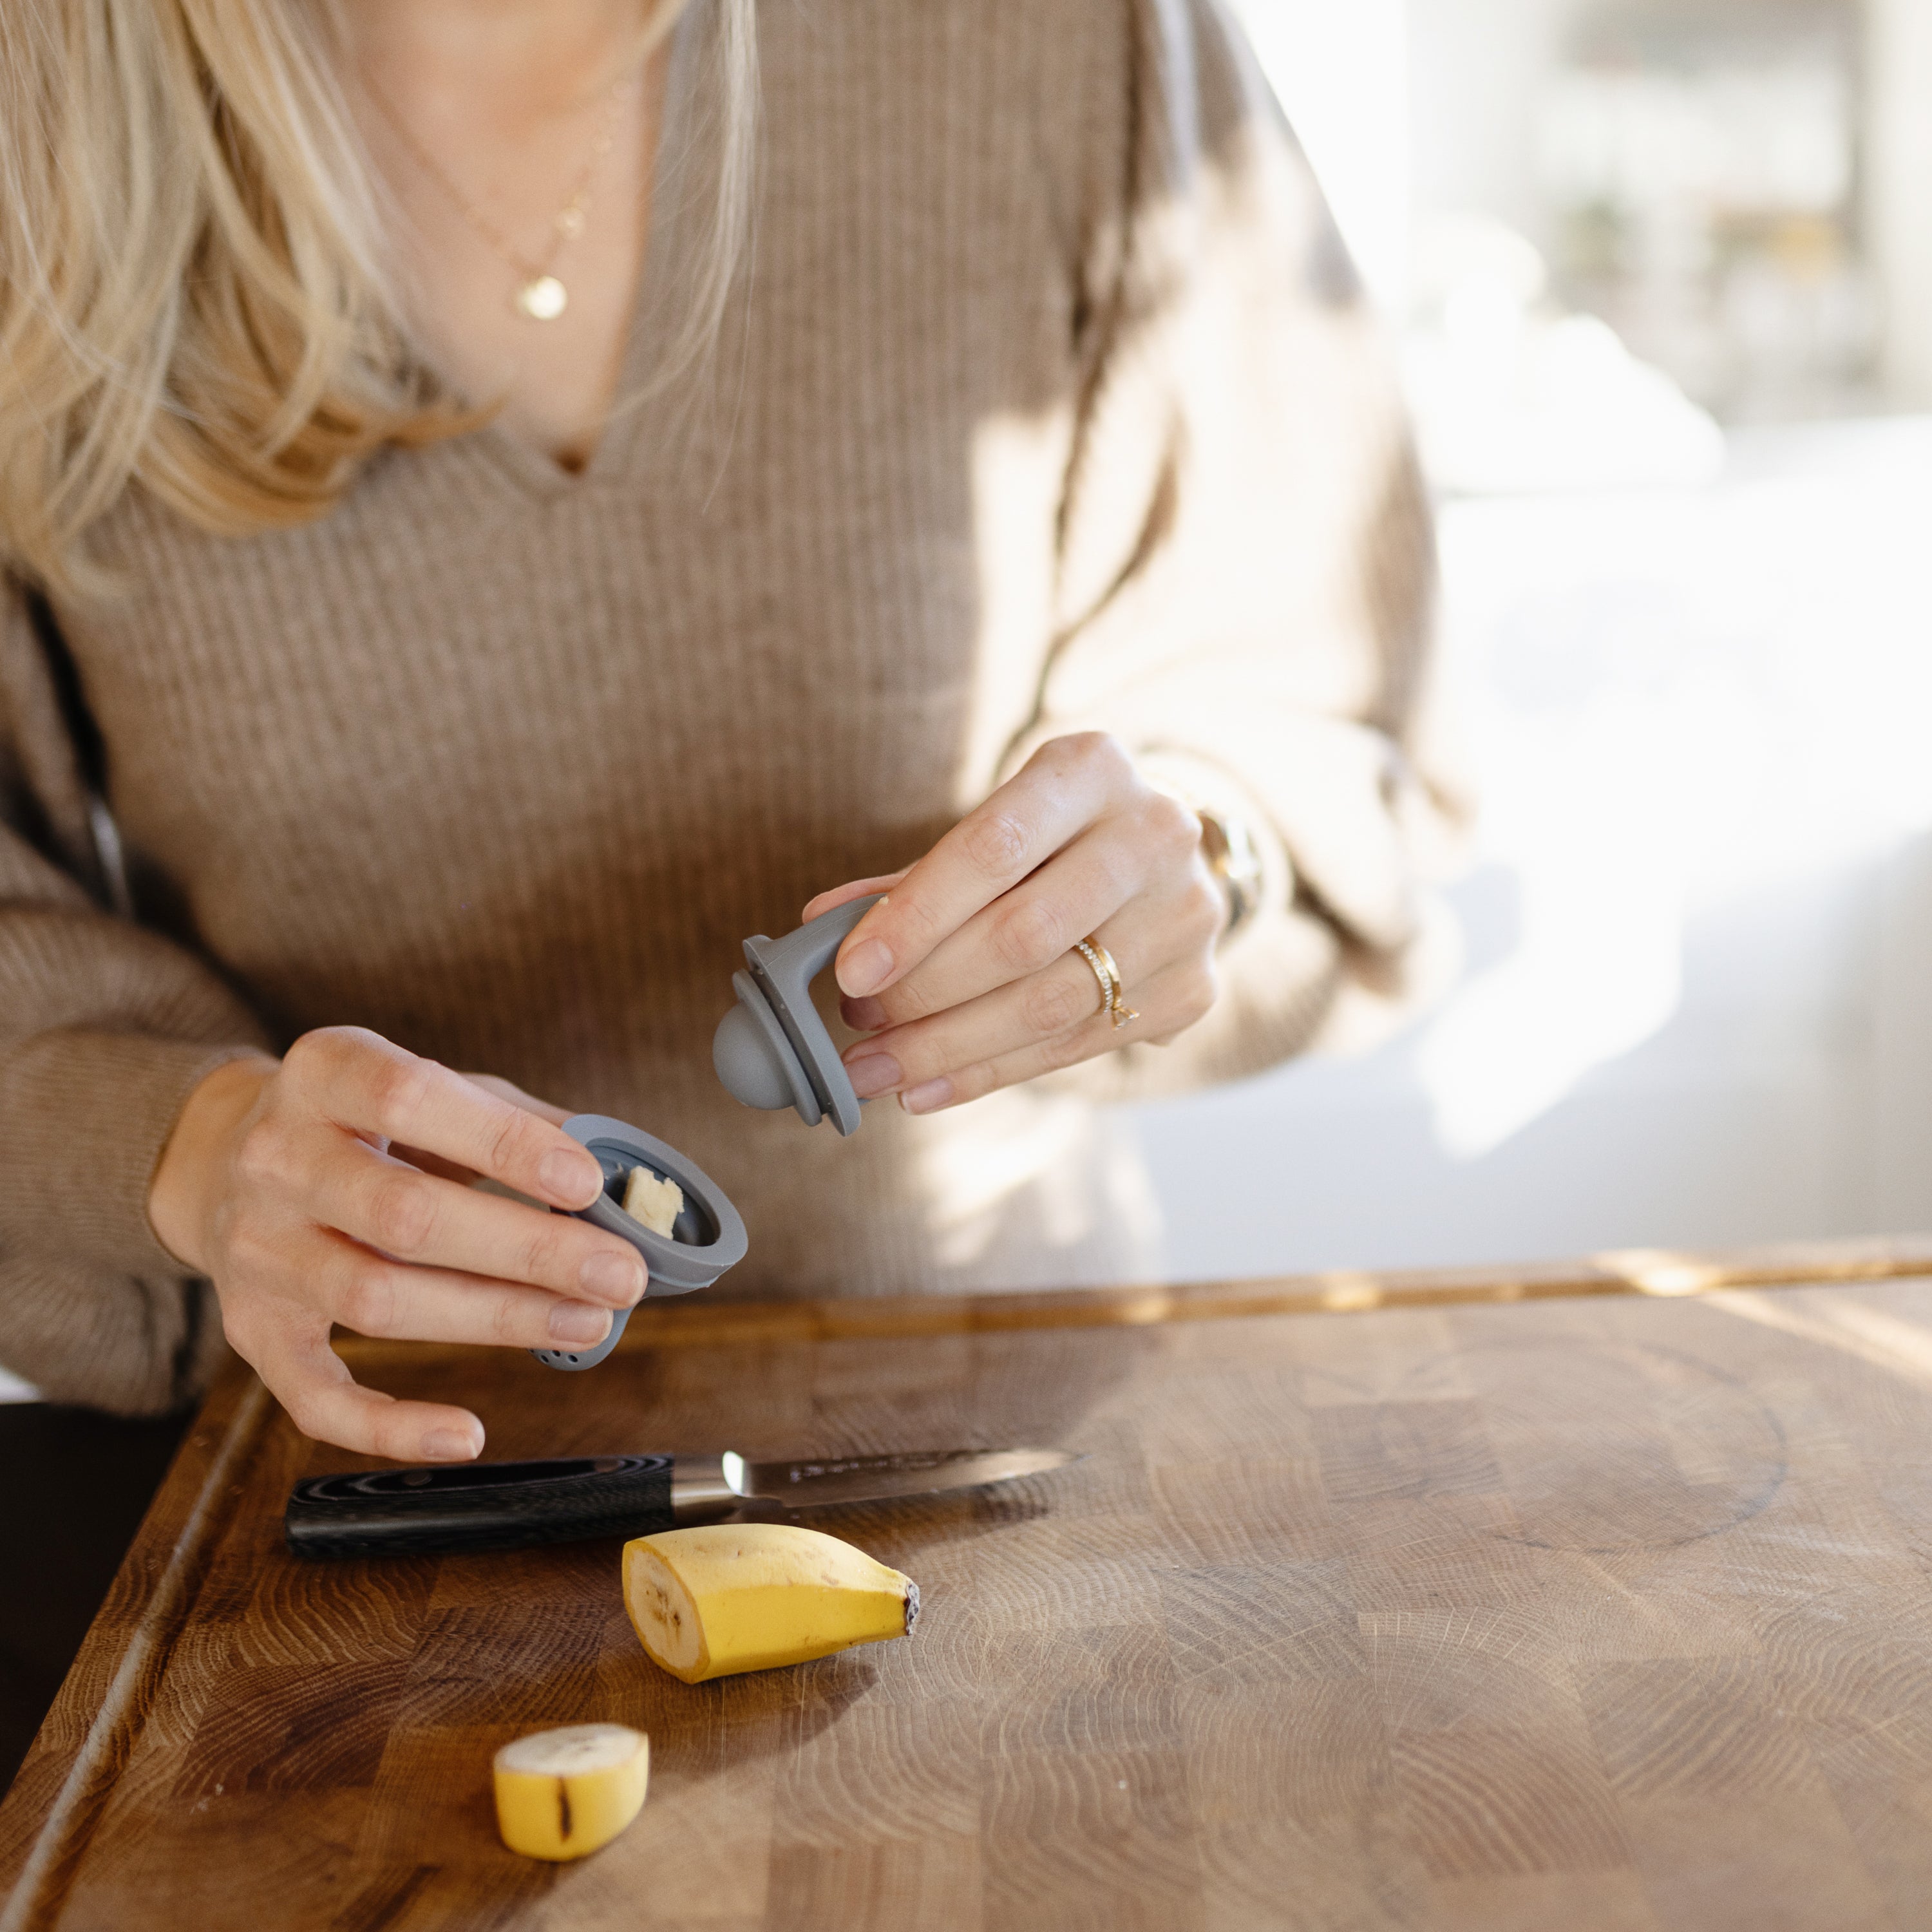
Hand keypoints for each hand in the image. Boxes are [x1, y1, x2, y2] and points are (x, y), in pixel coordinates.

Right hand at [149, 1027, 642, 1460]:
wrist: (222, 1158)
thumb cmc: (366, 1124)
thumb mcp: (432, 1088)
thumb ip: (519, 1122)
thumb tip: (623, 1176)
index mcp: (325, 1073)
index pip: (411, 1097)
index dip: (503, 1142)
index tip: (588, 1180)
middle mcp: (276, 1159)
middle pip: (404, 1216)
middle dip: (528, 1250)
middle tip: (622, 1274)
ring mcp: (257, 1249)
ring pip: (377, 1301)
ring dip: (495, 1319)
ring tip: (587, 1323)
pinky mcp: (252, 1330)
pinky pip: (315, 1396)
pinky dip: (391, 1427)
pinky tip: (467, 1434)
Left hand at [806, 733, 1223, 1113]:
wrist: (1163, 856)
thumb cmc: (1053, 837)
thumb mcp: (994, 825)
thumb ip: (915, 877)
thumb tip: (822, 924)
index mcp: (1092, 769)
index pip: (994, 849)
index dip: (917, 916)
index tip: (851, 972)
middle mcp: (1155, 835)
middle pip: (1024, 935)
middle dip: (926, 993)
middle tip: (857, 1028)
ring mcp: (1186, 916)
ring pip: (1051, 1004)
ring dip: (948, 1048)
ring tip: (877, 1070)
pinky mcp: (1196, 990)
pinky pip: (1076, 1047)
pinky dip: (991, 1073)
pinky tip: (928, 1087)